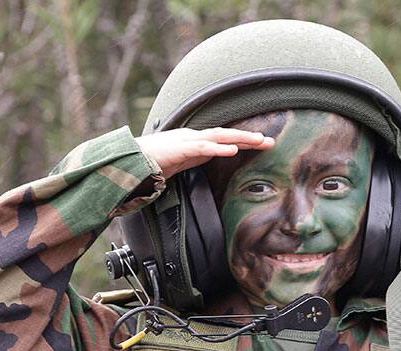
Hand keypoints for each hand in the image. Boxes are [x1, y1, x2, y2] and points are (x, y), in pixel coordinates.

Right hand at [135, 127, 274, 179]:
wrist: (130, 160)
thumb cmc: (151, 163)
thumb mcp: (179, 163)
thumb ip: (194, 162)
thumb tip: (207, 164)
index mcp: (195, 142)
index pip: (224, 140)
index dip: (244, 141)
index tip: (262, 145)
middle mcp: (194, 137)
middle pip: (227, 135)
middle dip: (249, 138)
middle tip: (270, 142)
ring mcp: (188, 140)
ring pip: (220, 137)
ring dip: (240, 138)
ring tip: (258, 141)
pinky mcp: (180, 147)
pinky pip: (203, 146)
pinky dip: (219, 147)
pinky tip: (233, 149)